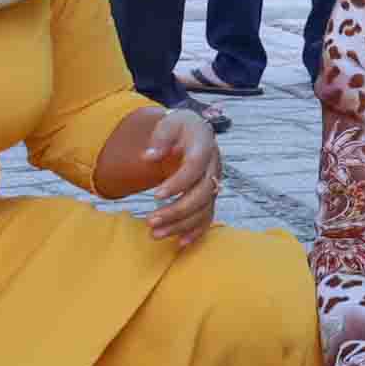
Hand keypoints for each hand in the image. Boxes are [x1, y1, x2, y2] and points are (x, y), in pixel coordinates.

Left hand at [135, 109, 220, 244]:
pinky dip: (196, 231)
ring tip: (154, 234)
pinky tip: (180, 242)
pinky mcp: (210, 196)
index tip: (156, 195)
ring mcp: (214, 183)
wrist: (191, 134)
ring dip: (181, 224)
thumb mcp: (168, 123)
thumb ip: (160, 137)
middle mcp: (215, 166)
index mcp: (205, 144)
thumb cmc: (177, 129)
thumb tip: (149, 156)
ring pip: (204, 209)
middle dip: (177, 210)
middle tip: (150, 221)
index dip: (179, 182)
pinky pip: (208, 216)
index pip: (196, 166)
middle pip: (203, 193)